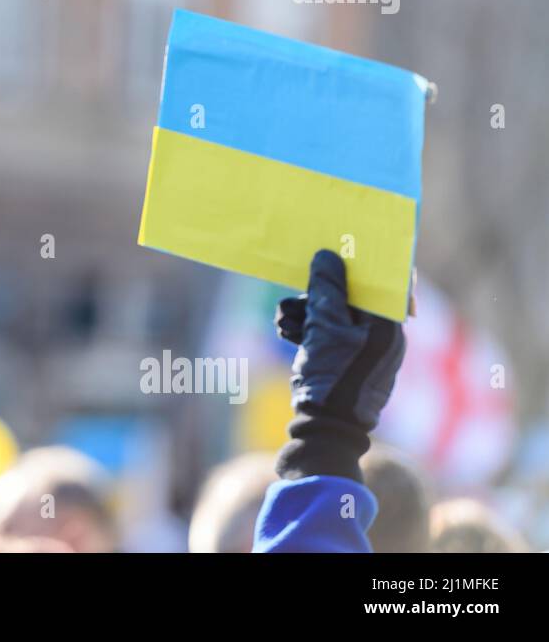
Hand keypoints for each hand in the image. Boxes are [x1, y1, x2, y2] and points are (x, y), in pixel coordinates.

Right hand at [273, 250, 405, 480]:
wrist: (325, 432)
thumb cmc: (333, 378)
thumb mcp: (324, 328)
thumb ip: (327, 289)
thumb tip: (327, 257)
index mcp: (388, 326)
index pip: (390, 280)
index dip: (371, 259)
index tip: (351, 241)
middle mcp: (380, 335)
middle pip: (352, 296)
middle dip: (321, 291)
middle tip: (300, 284)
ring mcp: (362, 350)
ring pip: (334, 314)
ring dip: (307, 311)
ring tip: (283, 319)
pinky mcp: (344, 361)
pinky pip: (327, 334)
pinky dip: (307, 329)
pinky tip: (286, 330)